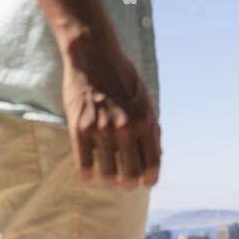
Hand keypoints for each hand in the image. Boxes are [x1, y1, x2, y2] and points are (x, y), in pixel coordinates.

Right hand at [61, 30, 161, 187]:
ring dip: (110, 179)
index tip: (145, 183)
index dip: (150, 179)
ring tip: (110, 175)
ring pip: (108, 175)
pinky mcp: (80, 129)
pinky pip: (84, 166)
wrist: (95, 56)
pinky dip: (89, 173)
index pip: (153, 163)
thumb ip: (151, 127)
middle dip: (130, 182)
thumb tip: (158, 156)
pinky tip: (92, 168)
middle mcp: (125, 128)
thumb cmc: (123, 77)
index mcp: (146, 120)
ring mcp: (102, 130)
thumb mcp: (145, 99)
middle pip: (131, 174)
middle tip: (126, 182)